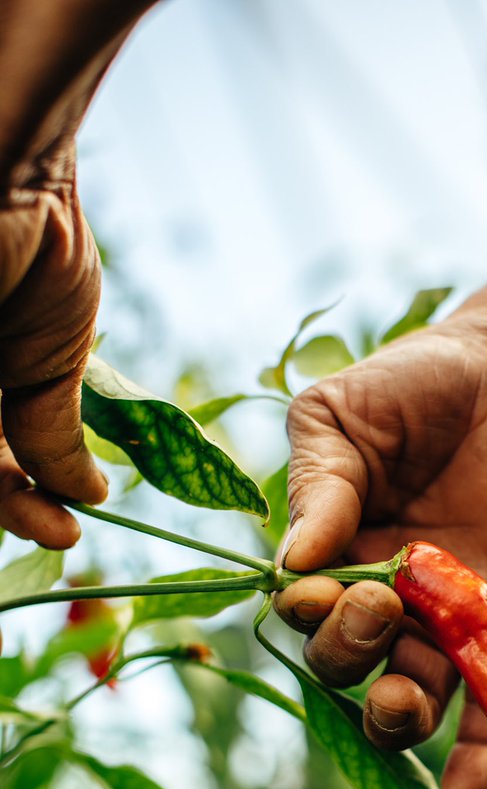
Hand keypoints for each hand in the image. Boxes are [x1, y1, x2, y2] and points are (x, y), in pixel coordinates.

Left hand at [0, 146, 107, 550]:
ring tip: (54, 529)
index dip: (20, 499)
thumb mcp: (55, 358)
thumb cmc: (39, 246)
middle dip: (9, 507)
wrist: (10, 167)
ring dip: (1, 500)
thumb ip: (55, 430)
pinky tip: (29, 498)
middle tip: (59, 536)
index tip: (65, 532)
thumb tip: (90, 495)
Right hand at [276, 321, 486, 788]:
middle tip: (378, 602)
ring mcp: (447, 623)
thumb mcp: (341, 417)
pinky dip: (482, 755)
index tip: (317, 589)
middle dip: (349, 653)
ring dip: (396, 720)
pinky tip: (471, 788)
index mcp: (331, 557)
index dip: (305, 617)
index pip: (302, 617)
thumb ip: (317, 486)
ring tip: (401, 699)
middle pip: (346, 669)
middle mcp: (384, 603)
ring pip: (408, 704)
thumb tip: (291, 566)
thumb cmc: (418, 383)